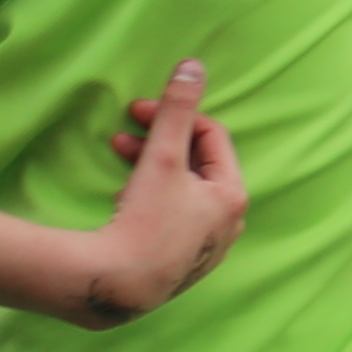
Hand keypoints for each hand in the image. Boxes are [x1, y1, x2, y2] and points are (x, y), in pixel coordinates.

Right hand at [77, 61, 248, 326]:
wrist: (119, 286)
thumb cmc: (147, 220)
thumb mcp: (162, 155)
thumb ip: (176, 108)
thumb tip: (193, 65)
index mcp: (232, 196)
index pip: (211, 136)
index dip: (174, 115)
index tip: (138, 111)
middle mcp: (228, 225)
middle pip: (197, 164)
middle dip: (160, 142)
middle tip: (126, 133)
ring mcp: (206, 248)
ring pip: (183, 191)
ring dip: (152, 167)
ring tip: (119, 158)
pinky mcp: (182, 265)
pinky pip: (173, 218)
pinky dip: (152, 198)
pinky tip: (125, 199)